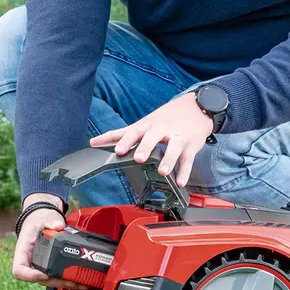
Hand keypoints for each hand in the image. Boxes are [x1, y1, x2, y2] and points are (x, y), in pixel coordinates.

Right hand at [12, 193, 86, 289]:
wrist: (42, 219)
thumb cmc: (39, 220)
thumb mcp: (45, 216)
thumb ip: (51, 219)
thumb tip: (58, 225)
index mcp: (23, 251)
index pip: (19, 270)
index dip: (30, 276)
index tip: (44, 275)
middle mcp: (30, 262)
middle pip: (39, 279)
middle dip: (56, 282)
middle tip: (71, 281)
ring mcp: (39, 266)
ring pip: (49, 281)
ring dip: (64, 283)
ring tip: (79, 283)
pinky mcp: (49, 267)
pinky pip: (56, 277)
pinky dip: (67, 280)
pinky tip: (79, 280)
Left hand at [89, 92, 212, 186]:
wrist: (196, 108)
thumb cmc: (165, 119)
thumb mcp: (142, 123)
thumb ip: (119, 134)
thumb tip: (94, 142)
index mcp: (148, 125)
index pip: (134, 131)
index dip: (126, 141)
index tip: (118, 150)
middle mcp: (162, 129)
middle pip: (153, 136)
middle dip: (146, 147)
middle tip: (139, 158)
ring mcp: (178, 137)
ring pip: (174, 147)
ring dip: (168, 159)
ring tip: (162, 172)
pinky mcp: (191, 146)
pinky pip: (188, 160)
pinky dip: (185, 171)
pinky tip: (180, 182)